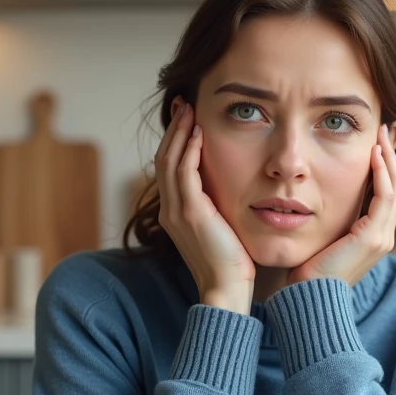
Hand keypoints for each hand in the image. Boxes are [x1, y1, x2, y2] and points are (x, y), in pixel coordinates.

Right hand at [155, 99, 255, 314]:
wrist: (226, 290)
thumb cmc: (231, 265)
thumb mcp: (221, 229)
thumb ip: (217, 208)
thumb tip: (228, 189)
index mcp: (174, 213)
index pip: (169, 167)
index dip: (176, 141)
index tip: (187, 118)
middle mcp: (169, 210)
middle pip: (164, 158)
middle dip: (174, 128)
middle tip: (184, 104)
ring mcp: (176, 211)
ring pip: (170, 160)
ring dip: (179, 132)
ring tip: (189, 109)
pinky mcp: (190, 213)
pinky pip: (183, 172)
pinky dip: (189, 149)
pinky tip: (198, 132)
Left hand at [288, 124, 395, 286]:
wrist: (307, 297)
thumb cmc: (308, 271)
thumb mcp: (323, 236)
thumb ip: (331, 218)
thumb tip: (318, 196)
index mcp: (373, 236)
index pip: (387, 192)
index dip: (384, 165)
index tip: (375, 141)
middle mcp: (383, 236)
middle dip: (390, 155)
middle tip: (383, 129)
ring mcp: (381, 237)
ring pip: (394, 187)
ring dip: (388, 158)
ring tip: (380, 134)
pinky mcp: (372, 237)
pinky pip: (384, 196)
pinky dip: (381, 173)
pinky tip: (373, 154)